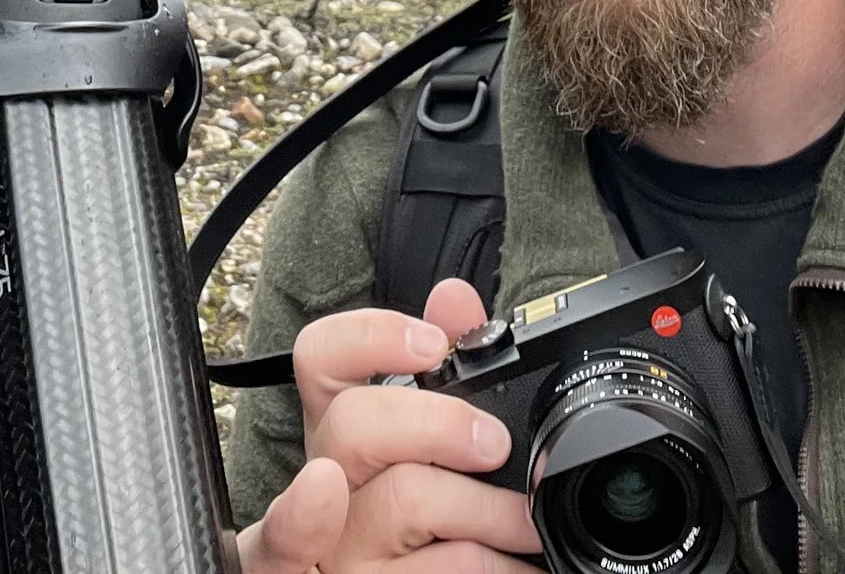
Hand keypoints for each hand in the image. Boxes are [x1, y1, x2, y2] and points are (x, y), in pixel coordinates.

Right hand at [252, 277, 541, 570]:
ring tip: (525, 525)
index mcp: (340, 430)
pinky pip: (443, 569)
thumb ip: (447, 370)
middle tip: (494, 444)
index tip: (431, 345)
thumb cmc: (424, 525)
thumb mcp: (432, 447)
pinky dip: (487, 564)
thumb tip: (454, 298)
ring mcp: (339, 548)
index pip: (319, 357)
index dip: (370, 337)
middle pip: (354, 424)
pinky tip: (510, 564)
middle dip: (440, 425)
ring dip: (491, 510)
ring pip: (407, 499)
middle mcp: (325, 484)